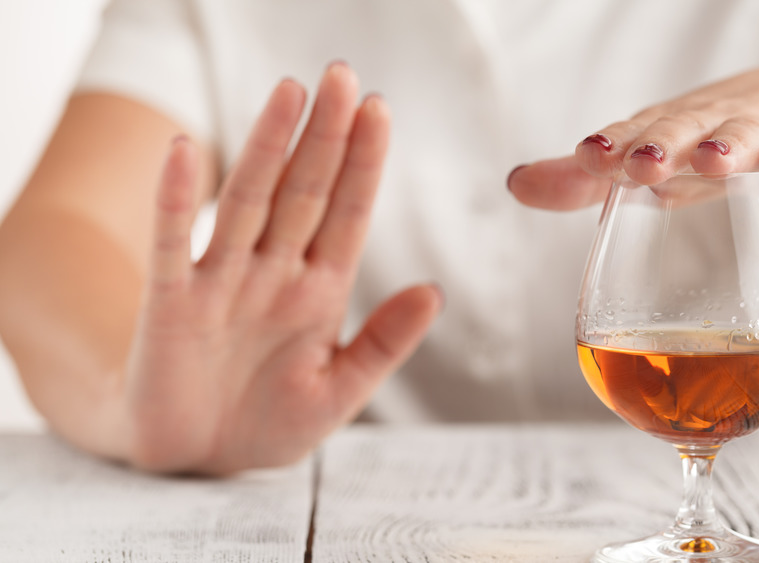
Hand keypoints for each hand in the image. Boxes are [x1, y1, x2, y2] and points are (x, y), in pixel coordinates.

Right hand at [126, 64, 441, 473]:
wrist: (198, 457)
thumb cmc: (270, 422)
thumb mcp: (340, 392)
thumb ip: (384, 344)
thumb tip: (433, 290)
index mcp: (319, 291)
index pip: (347, 214)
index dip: (363, 163)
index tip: (380, 110)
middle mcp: (273, 273)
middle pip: (304, 192)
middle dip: (325, 137)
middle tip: (342, 75)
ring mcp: (222, 283)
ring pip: (248, 203)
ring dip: (267, 148)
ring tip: (289, 93)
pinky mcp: (170, 304)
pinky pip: (171, 244)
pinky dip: (175, 200)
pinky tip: (185, 150)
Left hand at [508, 65, 758, 208]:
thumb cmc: (710, 145)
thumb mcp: (653, 163)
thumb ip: (587, 182)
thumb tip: (515, 183)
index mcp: (668, 127)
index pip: (635, 132)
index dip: (614, 144)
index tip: (588, 155)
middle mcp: (711, 122)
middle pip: (686, 127)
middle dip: (663, 143)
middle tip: (641, 163)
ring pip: (747, 135)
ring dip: (730, 147)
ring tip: (712, 160)